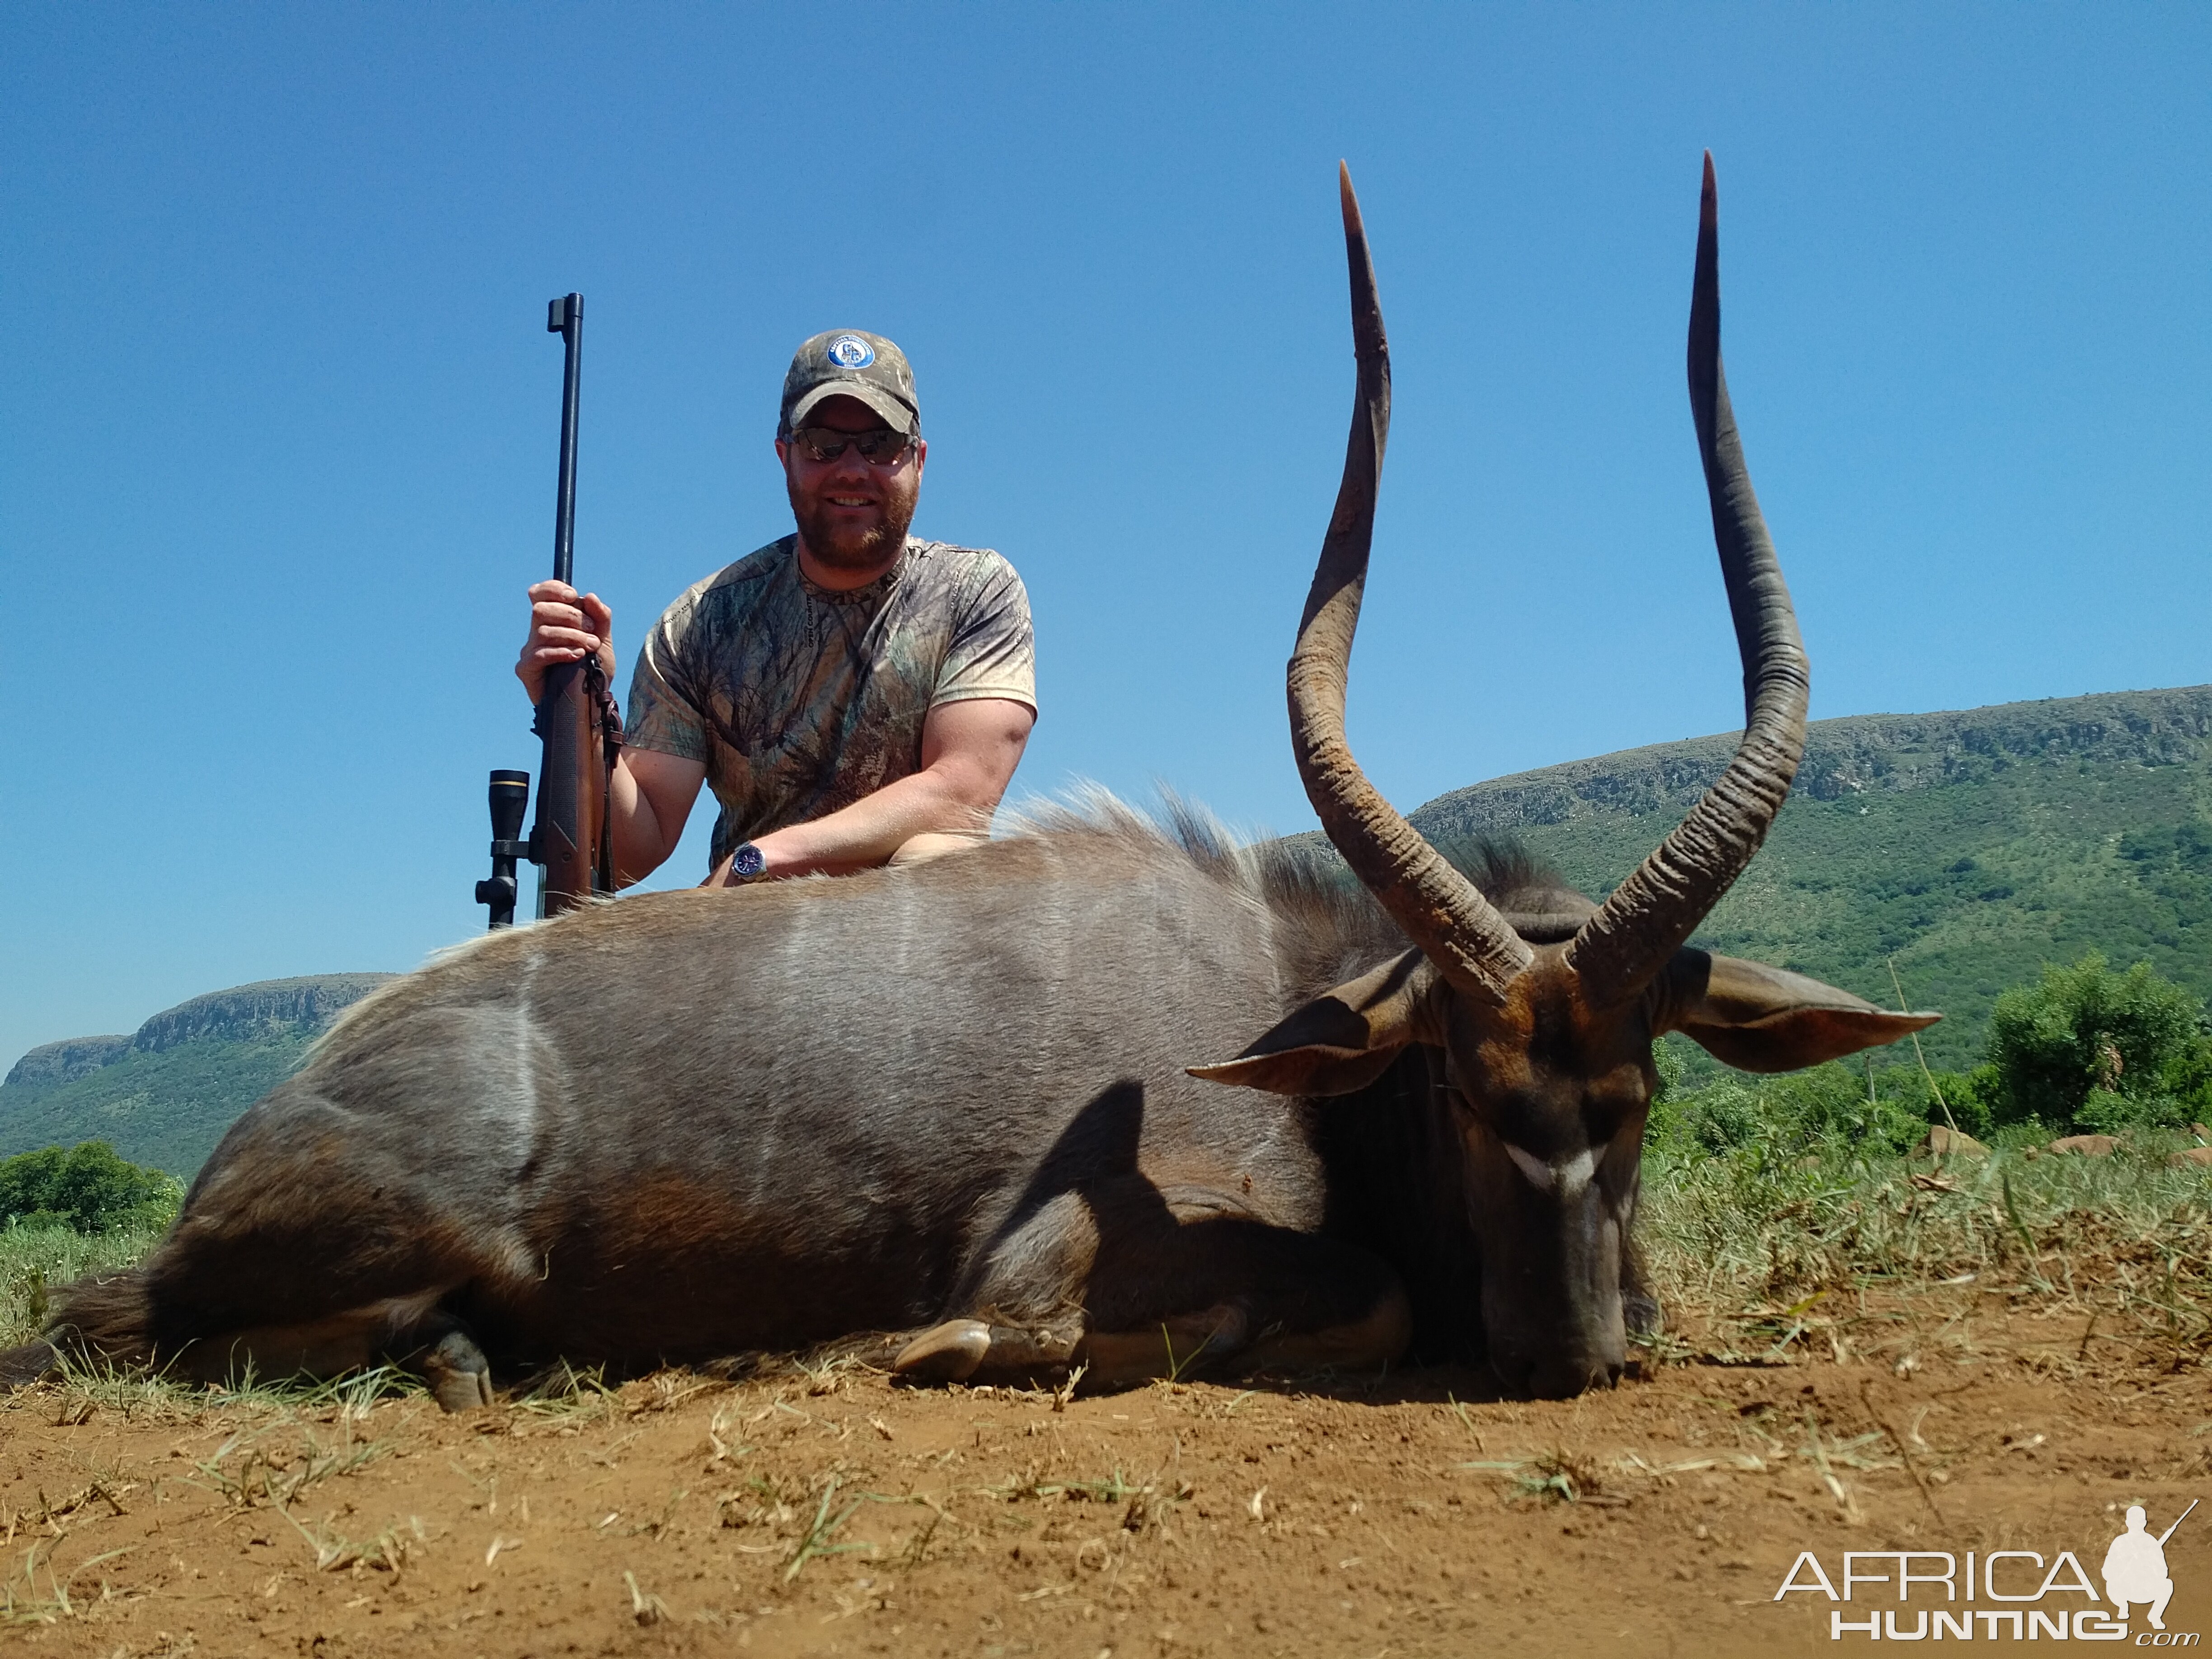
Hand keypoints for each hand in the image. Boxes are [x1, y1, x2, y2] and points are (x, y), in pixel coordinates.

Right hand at [517, 580, 614, 704]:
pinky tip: (576, 656)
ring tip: (590, 648)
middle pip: (540, 610)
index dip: (551, 589)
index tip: (572, 595)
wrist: (593, 703)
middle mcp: (536, 633)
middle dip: (571, 616)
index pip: (539, 594)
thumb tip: (589, 596)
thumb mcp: (603, 640)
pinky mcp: (526, 669)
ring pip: (543, 632)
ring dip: (572, 637)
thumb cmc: (594, 670)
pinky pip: (539, 654)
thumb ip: (600, 617)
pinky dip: (560, 652)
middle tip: (592, 631)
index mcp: (551, 621)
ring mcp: (529, 651)